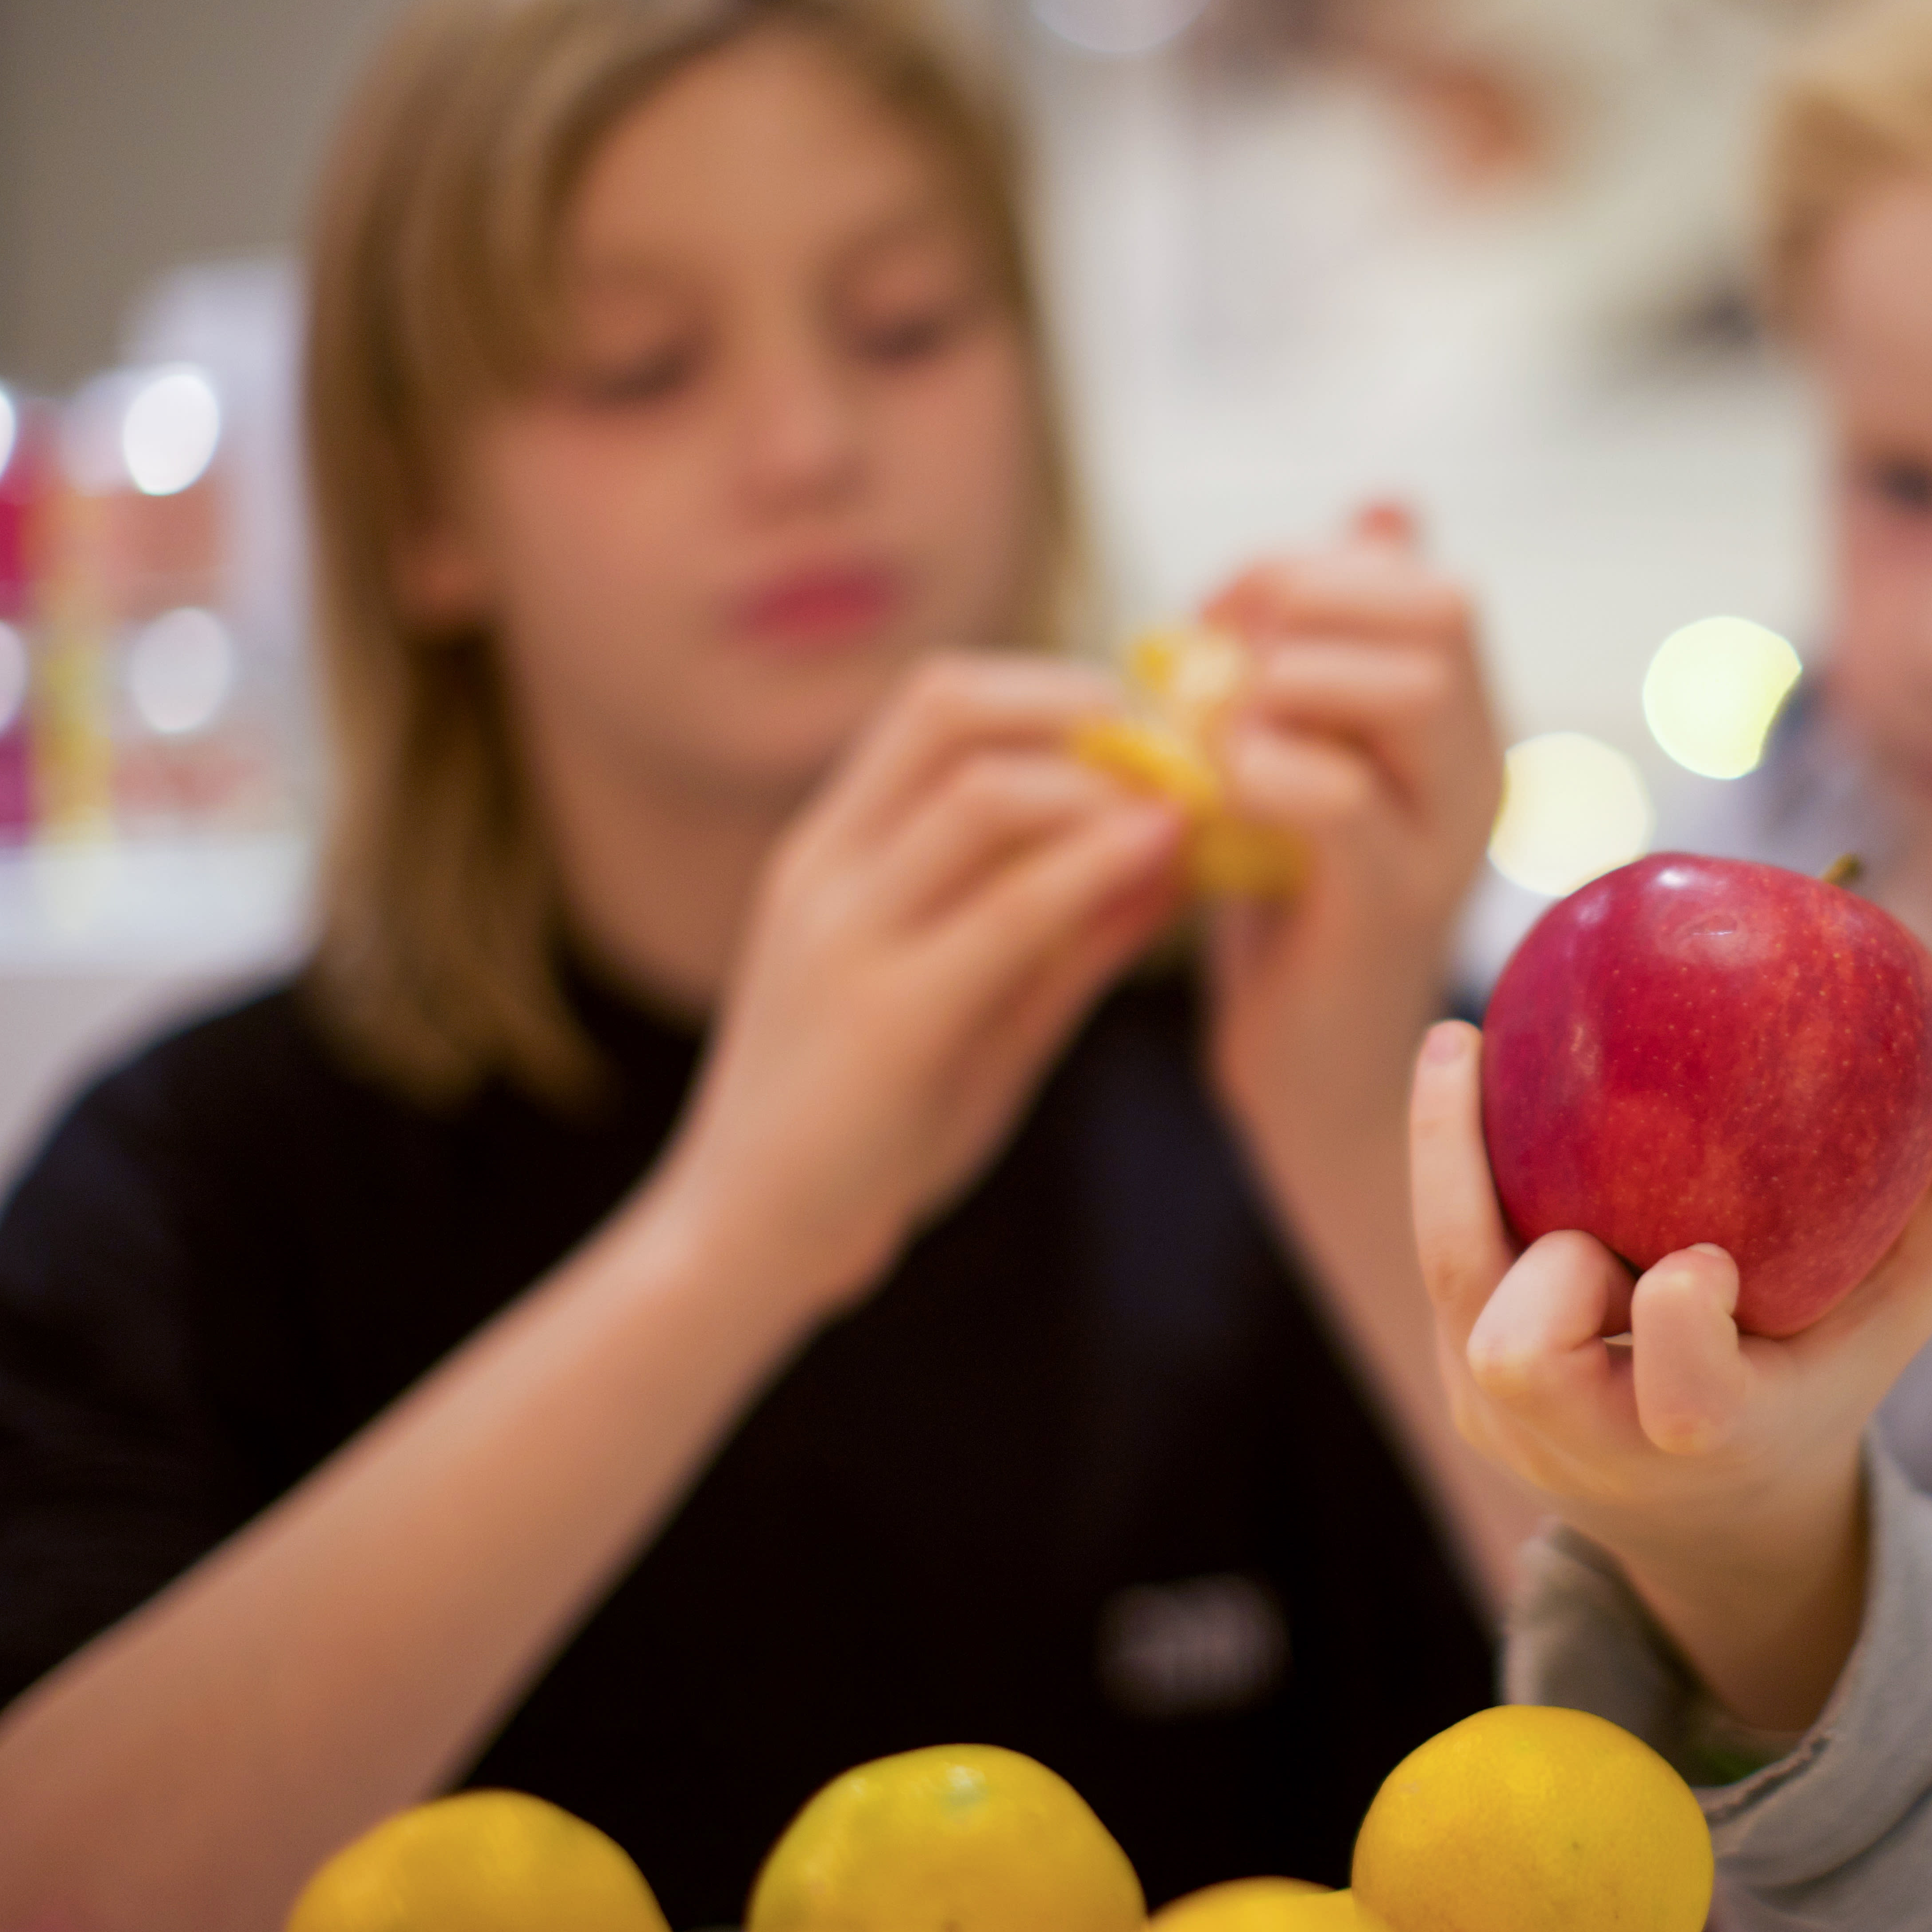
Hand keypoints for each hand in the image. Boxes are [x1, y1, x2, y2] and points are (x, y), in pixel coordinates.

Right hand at [648, 655, 1187, 1316]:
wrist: (744, 1242)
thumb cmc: (863, 1130)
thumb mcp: (974, 1010)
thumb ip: (1063, 936)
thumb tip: (1173, 855)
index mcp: (829, 855)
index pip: (933, 706)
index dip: (1049, 689)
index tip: (1145, 722)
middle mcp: (825, 873)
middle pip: (947, 708)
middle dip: (1075, 701)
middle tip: (1175, 738)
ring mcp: (845, 939)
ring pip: (981, 793)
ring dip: (1100, 779)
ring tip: (1187, 797)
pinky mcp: (885, 1019)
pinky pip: (1005, 910)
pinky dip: (1095, 865)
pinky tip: (1164, 853)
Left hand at [1198, 502, 1502, 1168]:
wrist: (1310, 1073)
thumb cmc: (1294, 900)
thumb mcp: (1309, 743)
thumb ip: (1337, 635)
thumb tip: (1390, 505)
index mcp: (1465, 724)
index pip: (1424, 580)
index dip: (1312, 570)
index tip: (1218, 616)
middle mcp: (1481, 771)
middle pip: (1440, 610)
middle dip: (1305, 607)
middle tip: (1210, 660)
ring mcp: (1447, 841)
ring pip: (1408, 690)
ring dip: (1285, 684)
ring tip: (1211, 732)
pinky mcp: (1390, 909)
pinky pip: (1342, 798)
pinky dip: (1264, 772)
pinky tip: (1212, 792)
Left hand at [1408, 1019, 1931, 1726]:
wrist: (1712, 1519)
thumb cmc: (1819, 1388)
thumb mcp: (1902, 1318)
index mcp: (1710, 1442)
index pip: (1678, 1391)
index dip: (1677, 1308)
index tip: (1707, 1257)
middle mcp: (1590, 1450)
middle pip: (1524, 1344)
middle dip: (1562, 1256)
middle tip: (1601, 1202)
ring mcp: (1508, 1426)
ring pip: (1452, 1280)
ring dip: (1454, 1164)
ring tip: (1461, 1041)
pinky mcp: (1465, 1390)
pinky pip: (1441, 1264)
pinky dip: (1448, 1167)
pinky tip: (1459, 1064)